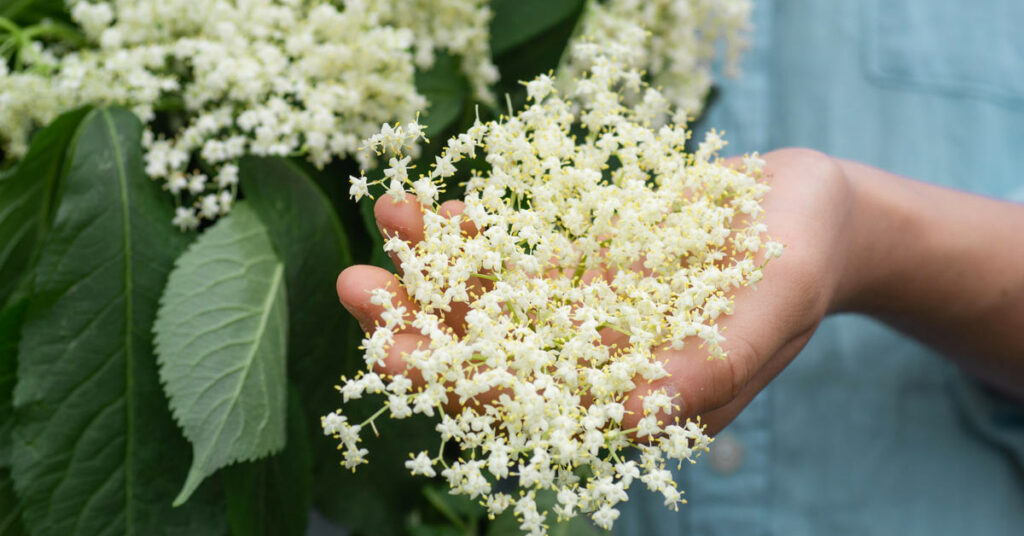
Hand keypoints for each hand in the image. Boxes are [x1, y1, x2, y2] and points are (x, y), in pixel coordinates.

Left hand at [337, 148, 856, 434]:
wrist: (809, 210)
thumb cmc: (805, 257)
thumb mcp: (775, 302)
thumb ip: (715, 360)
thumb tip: (641, 411)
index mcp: (637, 401)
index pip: (530, 410)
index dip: (456, 384)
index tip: (390, 350)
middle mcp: (597, 369)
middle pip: (489, 360)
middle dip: (420, 326)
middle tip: (354, 287)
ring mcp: (582, 320)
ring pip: (490, 307)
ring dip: (431, 271)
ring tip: (385, 219)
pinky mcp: (579, 273)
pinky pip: (511, 262)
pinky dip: (471, 238)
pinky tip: (431, 211)